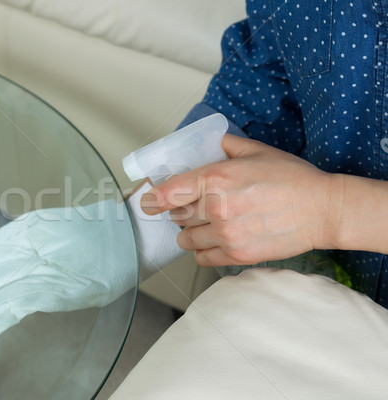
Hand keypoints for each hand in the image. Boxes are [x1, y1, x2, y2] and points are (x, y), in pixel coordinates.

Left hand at [140, 134, 336, 266]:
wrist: (323, 210)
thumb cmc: (292, 178)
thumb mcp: (256, 150)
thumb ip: (224, 146)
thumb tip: (205, 145)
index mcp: (216, 178)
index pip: (167, 193)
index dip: (152, 198)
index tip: (147, 201)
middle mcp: (216, 207)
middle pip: (176, 216)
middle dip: (180, 211)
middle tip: (194, 207)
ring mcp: (226, 234)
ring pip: (185, 239)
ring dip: (190, 232)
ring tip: (206, 225)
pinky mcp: (237, 255)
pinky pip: (202, 258)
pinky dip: (202, 251)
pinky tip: (214, 241)